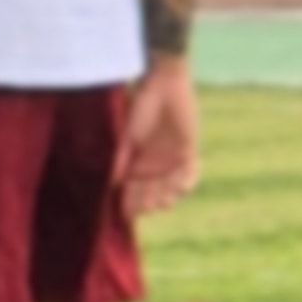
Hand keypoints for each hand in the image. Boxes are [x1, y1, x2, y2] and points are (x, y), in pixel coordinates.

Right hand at [115, 57, 198, 217]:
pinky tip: (179, 188)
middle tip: (143, 209)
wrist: (163, 87)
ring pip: (169, 188)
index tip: (124, 214)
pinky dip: (187, 183)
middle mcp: (153, 165)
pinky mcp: (188, 151)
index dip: (128, 202)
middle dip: (146, 203)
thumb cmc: (141, 108)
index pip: (131, 190)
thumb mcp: (127, 137)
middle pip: (150, 193)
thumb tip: (111, 184)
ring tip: (160, 203)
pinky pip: (190, 173)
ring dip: (165, 197)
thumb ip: (121, 160)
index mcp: (135, 163)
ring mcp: (171, 160)